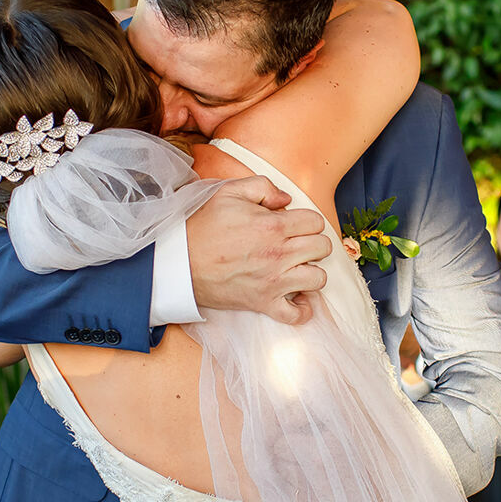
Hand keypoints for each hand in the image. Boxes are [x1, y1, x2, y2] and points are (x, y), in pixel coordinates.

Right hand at [186, 176, 332, 324]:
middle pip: (322, 248)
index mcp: (274, 226)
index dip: (307, 220)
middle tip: (297, 243)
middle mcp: (279, 255)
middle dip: (313, 242)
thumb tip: (286, 199)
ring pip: (318, 279)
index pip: (316, 222)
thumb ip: (263, 187)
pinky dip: (301, 309)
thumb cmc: (202, 225)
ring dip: (311, 272)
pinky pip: (296, 315)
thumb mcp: (228, 192)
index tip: (294, 224)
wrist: (178, 262)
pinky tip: (295, 297)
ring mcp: (274, 282)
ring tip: (297, 267)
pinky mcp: (263, 303)